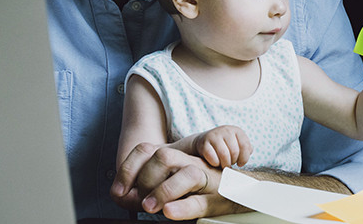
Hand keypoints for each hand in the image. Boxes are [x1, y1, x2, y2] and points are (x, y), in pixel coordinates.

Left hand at [110, 142, 245, 219]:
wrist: (244, 190)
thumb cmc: (203, 188)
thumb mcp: (175, 183)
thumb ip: (149, 186)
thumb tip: (122, 196)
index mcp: (177, 157)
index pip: (146, 150)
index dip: (128, 168)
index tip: (118, 191)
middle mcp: (191, 162)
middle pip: (164, 156)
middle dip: (145, 179)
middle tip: (140, 202)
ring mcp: (207, 179)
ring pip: (185, 174)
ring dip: (163, 191)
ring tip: (150, 207)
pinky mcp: (218, 199)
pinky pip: (200, 201)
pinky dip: (183, 208)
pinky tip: (169, 212)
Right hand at [195, 125, 251, 168]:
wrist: (203, 142)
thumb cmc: (224, 146)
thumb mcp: (236, 144)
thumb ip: (246, 148)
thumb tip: (249, 152)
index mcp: (236, 130)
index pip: (245, 146)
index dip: (244, 158)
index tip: (240, 163)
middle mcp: (226, 130)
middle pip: (234, 152)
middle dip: (233, 161)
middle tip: (230, 163)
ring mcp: (214, 136)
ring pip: (224, 155)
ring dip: (225, 164)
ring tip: (223, 164)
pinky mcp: (203, 144)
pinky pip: (213, 158)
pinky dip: (216, 164)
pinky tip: (215, 162)